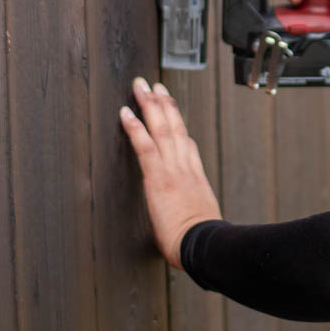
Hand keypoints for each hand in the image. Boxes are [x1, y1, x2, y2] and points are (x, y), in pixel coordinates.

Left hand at [119, 77, 220, 268]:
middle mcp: (186, 169)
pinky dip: (135, 127)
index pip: (188, 147)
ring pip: (162, 129)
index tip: (173, 114)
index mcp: (197, 181)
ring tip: (142, 86)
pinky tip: (125, 112)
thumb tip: (195, 224)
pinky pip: (144, 145)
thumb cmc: (203, 243)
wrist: (204, 245)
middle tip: (156, 85)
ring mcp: (173, 170)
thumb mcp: (204, 225)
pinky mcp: (158, 177)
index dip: (180, 128)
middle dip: (165, 104)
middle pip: (176, 128)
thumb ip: (196, 217)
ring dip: (151, 104)